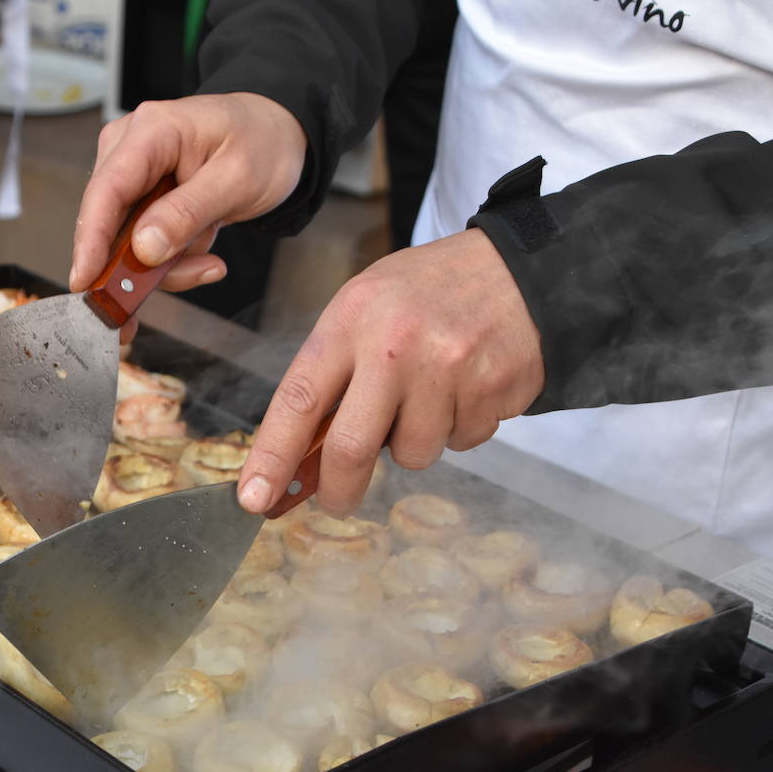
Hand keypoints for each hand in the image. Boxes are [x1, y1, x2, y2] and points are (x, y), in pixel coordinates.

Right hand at [70, 93, 307, 294]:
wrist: (274, 134)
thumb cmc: (261, 142)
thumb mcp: (238, 178)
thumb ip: (189, 213)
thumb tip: (143, 248)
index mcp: (151, 131)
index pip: (107, 190)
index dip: (90, 239)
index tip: (84, 281)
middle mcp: (129, 151)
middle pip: (110, 223)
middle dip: (140, 266)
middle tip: (186, 281)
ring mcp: (132, 177)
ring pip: (126, 243)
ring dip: (166, 266)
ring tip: (209, 263)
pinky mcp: (140, 201)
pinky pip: (142, 245)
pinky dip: (171, 261)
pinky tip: (203, 253)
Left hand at [238, 229, 545, 516]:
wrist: (519, 268)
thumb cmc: (428, 295)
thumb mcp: (366, 310)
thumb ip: (333, 377)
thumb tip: (299, 460)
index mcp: (352, 318)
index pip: (298, 399)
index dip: (272, 456)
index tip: (253, 497)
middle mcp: (396, 343)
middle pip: (351, 447)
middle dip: (338, 489)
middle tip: (336, 502)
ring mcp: (449, 367)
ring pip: (414, 454)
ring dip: (415, 442)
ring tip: (430, 394)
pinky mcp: (494, 389)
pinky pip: (463, 443)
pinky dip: (459, 428)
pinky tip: (467, 387)